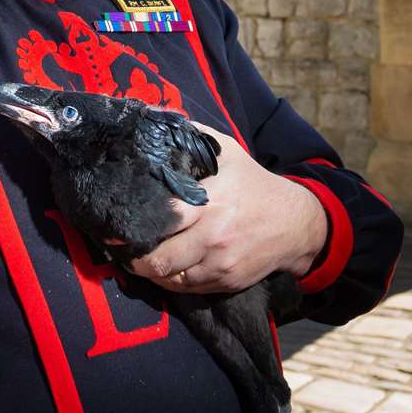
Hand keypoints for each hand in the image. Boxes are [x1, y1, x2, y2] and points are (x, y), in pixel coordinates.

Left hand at [128, 123, 327, 293]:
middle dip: (135, 258)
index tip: (115, 225)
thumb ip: (193, 139)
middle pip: (160, 259)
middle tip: (120, 249)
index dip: (134, 227)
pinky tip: (164, 269)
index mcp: (211, 201)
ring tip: (137, 260)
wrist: (296, 223)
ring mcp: (220, 263)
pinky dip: (171, 281)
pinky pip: (187, 289)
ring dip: (150, 272)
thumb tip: (158, 123)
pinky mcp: (226, 282)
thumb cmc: (253, 183)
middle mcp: (214, 236)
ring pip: (170, 279)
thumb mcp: (227, 153)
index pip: (163, 219)